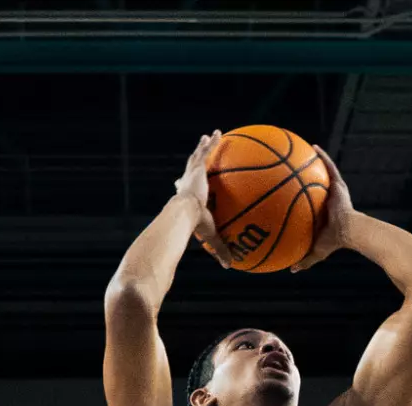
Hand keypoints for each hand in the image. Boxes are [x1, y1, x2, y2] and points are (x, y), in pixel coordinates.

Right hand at [174, 130, 229, 268]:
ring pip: (198, 157)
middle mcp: (187, 184)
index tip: (181, 184)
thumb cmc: (195, 226)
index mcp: (186, 198)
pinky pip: (207, 151)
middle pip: (190, 171)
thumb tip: (230, 266)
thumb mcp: (210, 237)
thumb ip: (221, 249)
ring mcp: (192, 175)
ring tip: (208, 137)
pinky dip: (213, 142)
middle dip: (194, 163)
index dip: (183, 187)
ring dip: (203, 147)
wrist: (185, 212)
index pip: (184, 191)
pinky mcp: (198, 167)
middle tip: (197, 157)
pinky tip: (219, 133)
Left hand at [291, 145, 353, 272]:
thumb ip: (304, 259)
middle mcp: (329, 199)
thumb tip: (292, 270)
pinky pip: (329, 167)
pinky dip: (321, 157)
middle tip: (292, 168)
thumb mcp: (316, 251)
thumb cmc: (335, 242)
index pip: (312, 202)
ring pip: (323, 172)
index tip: (292, 191)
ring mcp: (335, 190)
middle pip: (316, 184)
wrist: (350, 232)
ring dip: (314, 161)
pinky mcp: (339, 184)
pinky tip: (313, 147)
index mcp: (324, 213)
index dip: (304, 196)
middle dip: (306, 175)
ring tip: (302, 150)